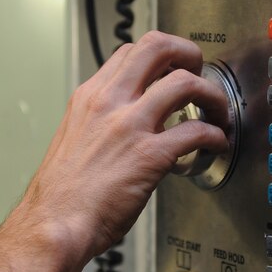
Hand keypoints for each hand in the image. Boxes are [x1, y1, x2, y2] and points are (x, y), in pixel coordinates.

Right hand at [10, 31, 229, 261]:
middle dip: (188, 53)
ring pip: (186, 82)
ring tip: (218, 111)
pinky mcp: (150, 155)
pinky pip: (197, 131)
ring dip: (212, 95)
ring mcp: (131, 126)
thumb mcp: (73, 139)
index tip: (173, 70)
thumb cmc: (62, 196)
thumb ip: (100, 124)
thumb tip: (126, 127)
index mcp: (89, 98)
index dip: (160, 56)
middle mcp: (110, 103)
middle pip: (157, 46)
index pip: (130, 51)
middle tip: (199, 72)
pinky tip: (215, 144)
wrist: (53, 225)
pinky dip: (215, 135)